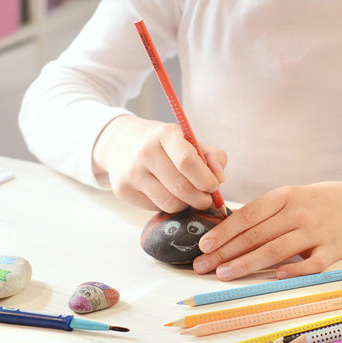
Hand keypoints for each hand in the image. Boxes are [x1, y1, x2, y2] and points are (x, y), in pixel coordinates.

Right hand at [92, 114, 226, 212]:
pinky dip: (168, 206)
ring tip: (189, 198)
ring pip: (169, 203)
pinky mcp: (122, 189)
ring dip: (186, 205)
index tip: (214, 185)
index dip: (205, 179)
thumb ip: (212, 157)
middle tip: (206, 199)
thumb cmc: (164, 143)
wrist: (121, 142)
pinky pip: (155, 208)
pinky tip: (168, 195)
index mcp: (165, 134)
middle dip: (201, 199)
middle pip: (181, 187)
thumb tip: (220, 179)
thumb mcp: (189, 141)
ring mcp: (132, 172)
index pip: (187, 161)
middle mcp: (145, 152)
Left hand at [193, 181, 341, 279]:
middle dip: (226, 252)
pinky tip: (274, 277)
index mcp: (285, 196)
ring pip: (276, 250)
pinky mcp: (333, 250)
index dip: (225, 231)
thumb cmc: (317, 202)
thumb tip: (226, 229)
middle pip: (257, 235)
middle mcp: (298, 212)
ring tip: (225, 274)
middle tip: (203, 266)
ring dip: (247, 263)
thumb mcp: (291, 197)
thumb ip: (265, 212)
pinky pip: (311, 264)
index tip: (204, 245)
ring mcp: (316, 231)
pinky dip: (293, 271)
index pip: (248, 215)